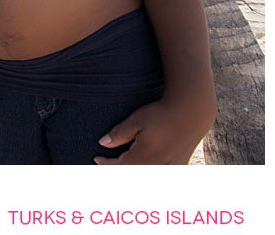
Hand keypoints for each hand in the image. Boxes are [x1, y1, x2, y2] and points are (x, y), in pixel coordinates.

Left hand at [94, 97, 214, 163]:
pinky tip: (148, 167)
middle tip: (108, 165)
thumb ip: (119, 134)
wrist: (191, 113)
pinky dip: (152, 172)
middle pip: (133, 174)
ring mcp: (170, 167)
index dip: (106, 163)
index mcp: (143, 157)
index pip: (120, 166)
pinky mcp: (180, 164)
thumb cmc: (161, 115)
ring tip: (126, 166)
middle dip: (119, 170)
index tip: (96, 158)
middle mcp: (157, 166)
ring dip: (135, 172)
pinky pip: (163, 173)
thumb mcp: (136, 121)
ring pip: (148, 176)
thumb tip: (103, 143)